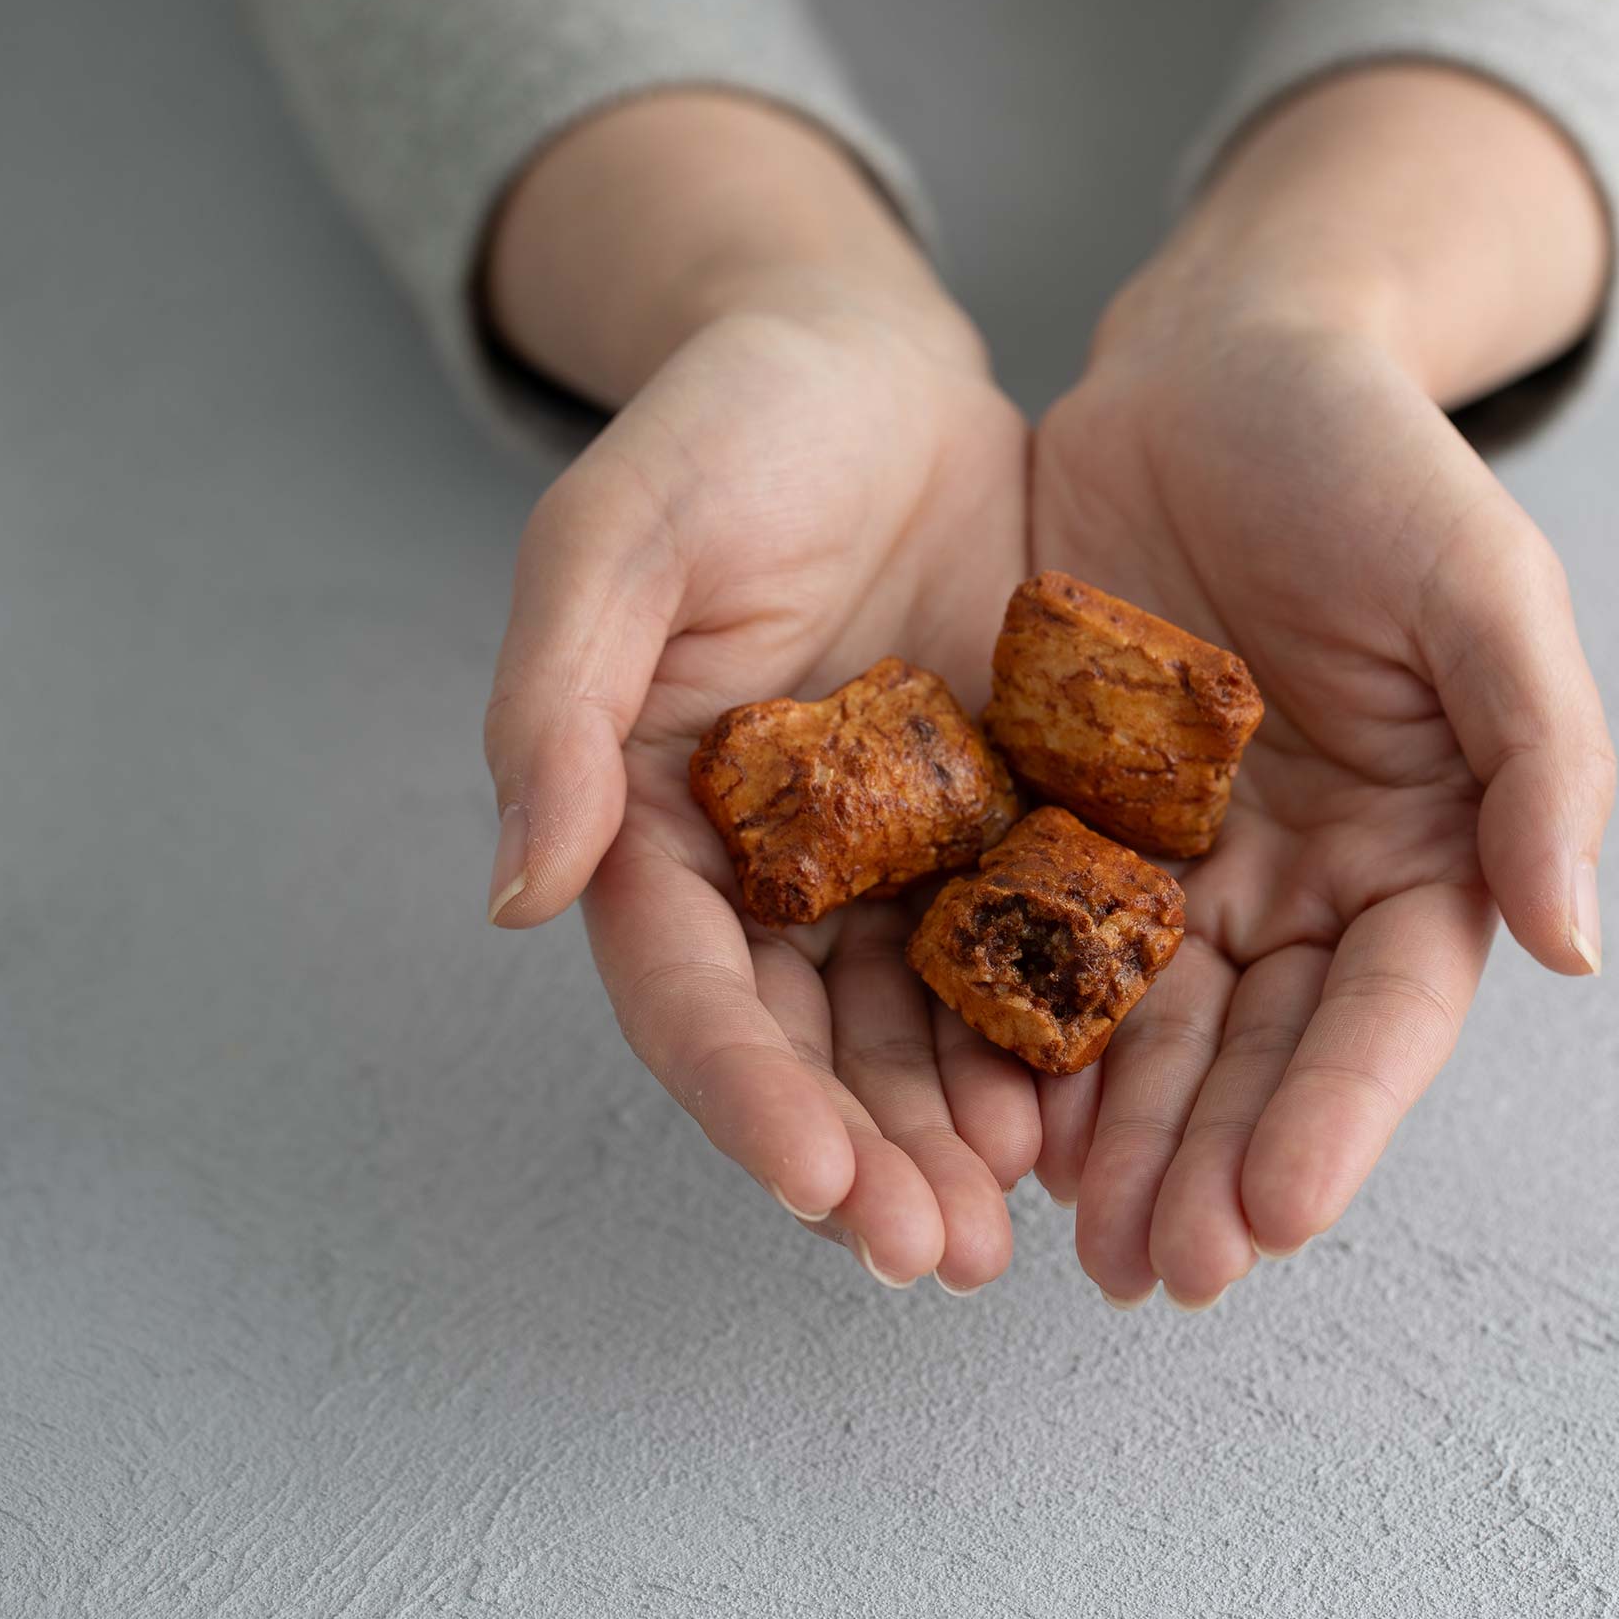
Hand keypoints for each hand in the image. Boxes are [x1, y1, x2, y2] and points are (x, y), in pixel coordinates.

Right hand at [478, 96, 1036, 1290]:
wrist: (866, 363)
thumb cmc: (722, 429)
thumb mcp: (615, 535)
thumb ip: (557, 705)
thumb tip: (519, 895)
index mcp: (658, 821)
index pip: (689, 989)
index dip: (743, 1092)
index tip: (814, 1183)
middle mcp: (771, 869)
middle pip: (808, 1045)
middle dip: (865, 1157)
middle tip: (936, 1255)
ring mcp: (891, 856)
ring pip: (920, 1026)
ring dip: (957, 1132)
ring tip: (1019, 1219)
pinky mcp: (999, 821)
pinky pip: (1027, 944)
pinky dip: (1053, 1030)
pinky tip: (1099, 1103)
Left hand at [1028, 67, 1618, 1307]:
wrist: (1223, 362)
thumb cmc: (1376, 462)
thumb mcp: (1485, 585)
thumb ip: (1540, 755)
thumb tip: (1579, 942)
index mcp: (1414, 848)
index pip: (1383, 1011)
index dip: (1338, 1117)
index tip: (1277, 1215)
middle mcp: (1291, 881)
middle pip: (1255, 1051)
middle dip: (1206, 1163)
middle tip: (1151, 1271)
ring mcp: (1168, 859)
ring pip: (1138, 1026)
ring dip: (1108, 1137)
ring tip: (1064, 1239)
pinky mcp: (1054, 815)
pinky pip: (1025, 937)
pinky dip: (1007, 1025)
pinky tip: (973, 1106)